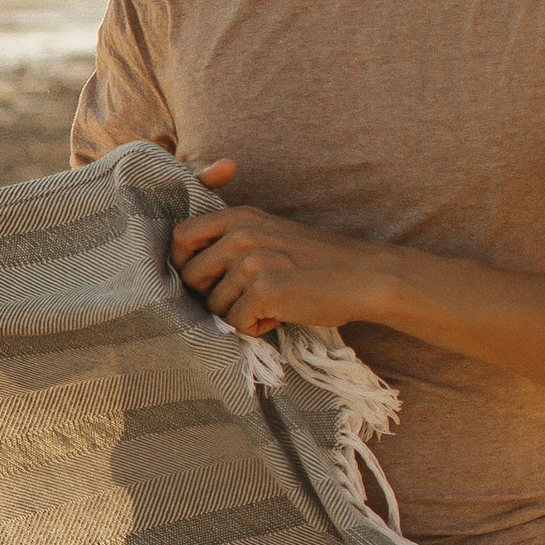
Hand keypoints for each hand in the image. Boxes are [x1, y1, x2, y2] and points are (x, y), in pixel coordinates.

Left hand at [171, 167, 392, 338]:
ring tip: (270, 305)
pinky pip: (236, 323)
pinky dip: (255, 328)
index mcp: (239, 216)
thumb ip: (231, 238)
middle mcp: (242, 234)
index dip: (184, 263)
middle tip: (244, 298)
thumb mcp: (269, 231)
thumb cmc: (314, 259)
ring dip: (237, 314)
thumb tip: (185, 268)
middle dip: (211, 296)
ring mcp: (253, 262)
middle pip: (191, 276)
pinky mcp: (266, 291)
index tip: (205, 279)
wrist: (363, 276)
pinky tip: (279, 316)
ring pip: (214, 305)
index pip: (181, 237)